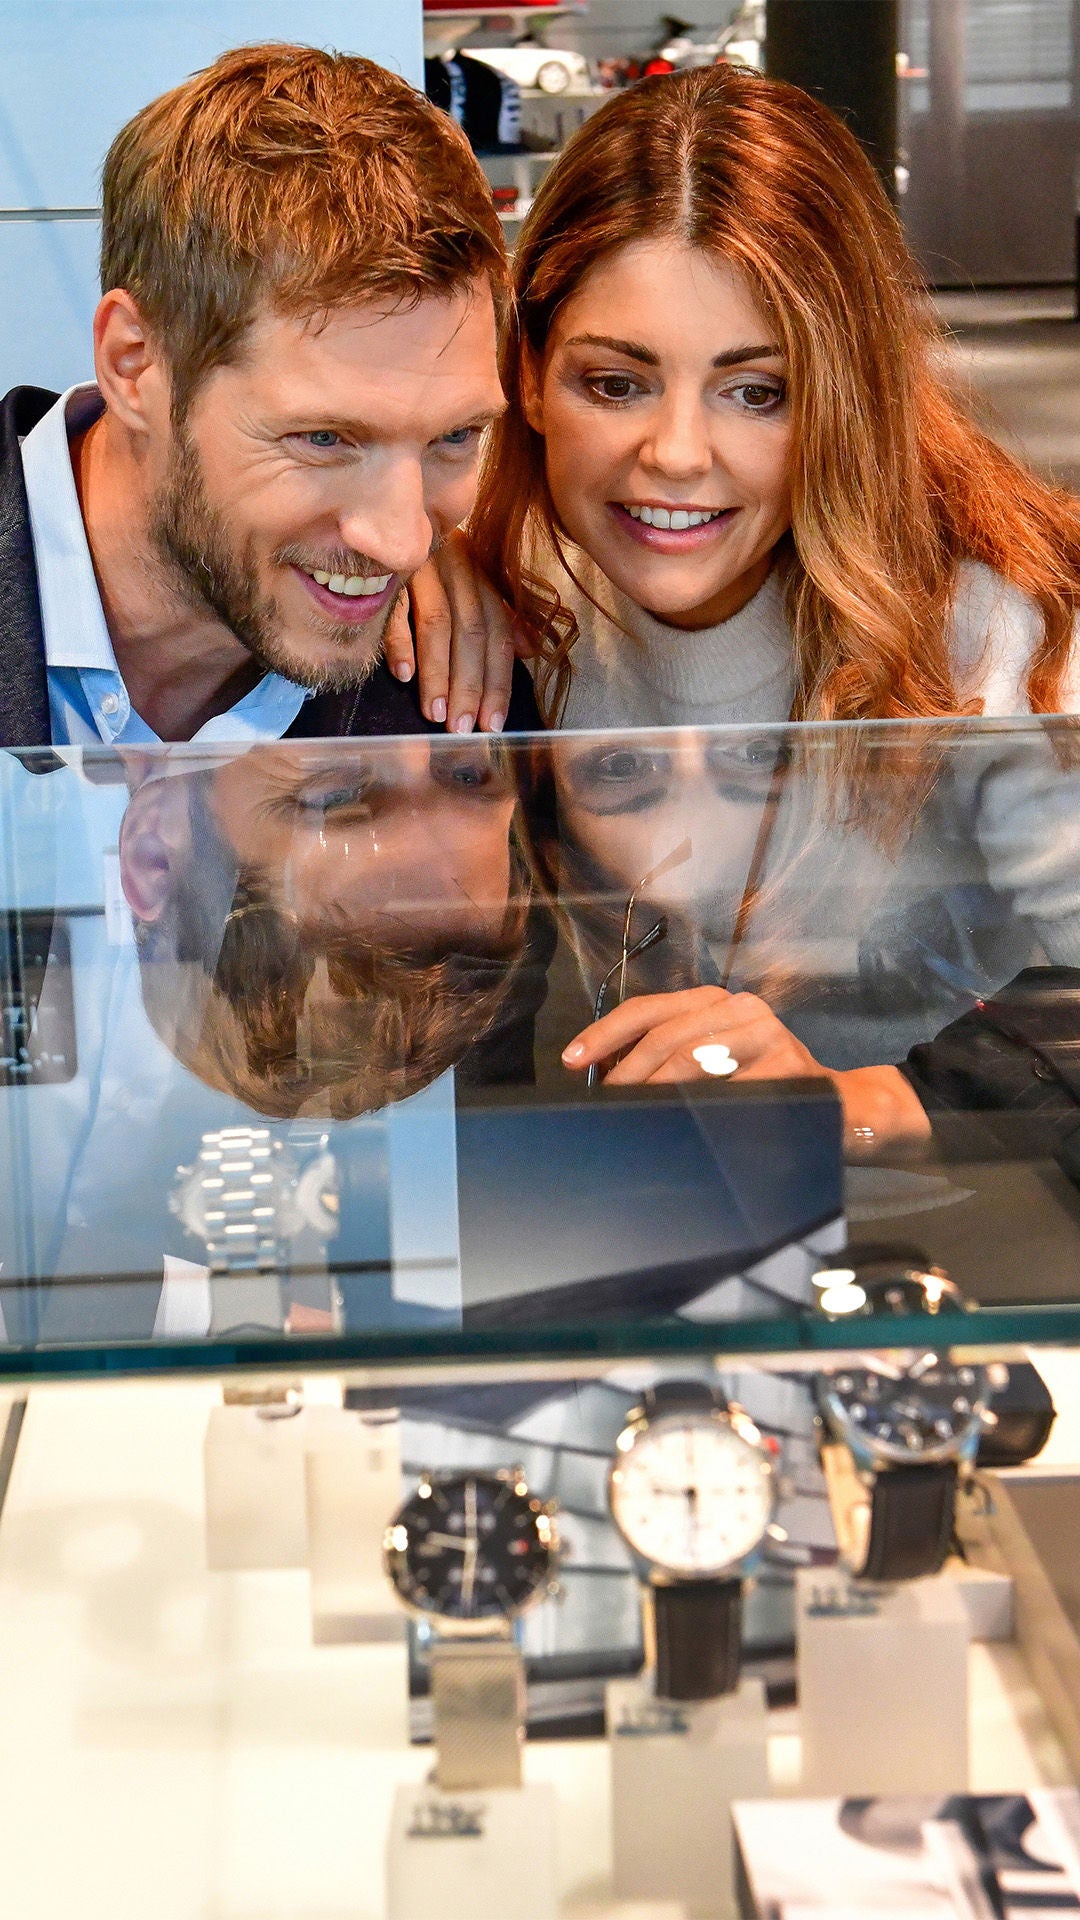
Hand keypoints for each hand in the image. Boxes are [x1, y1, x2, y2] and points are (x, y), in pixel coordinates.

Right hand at [384, 531, 534, 733]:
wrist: (384, 510)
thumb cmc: (431, 558)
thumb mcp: (471, 582)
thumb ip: (500, 614)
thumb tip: (531, 648)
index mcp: (480, 579)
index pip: (498, 635)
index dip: (499, 681)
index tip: (494, 723)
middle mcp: (457, 571)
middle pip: (472, 632)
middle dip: (471, 684)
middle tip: (464, 728)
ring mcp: (421, 567)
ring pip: (438, 624)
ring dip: (439, 673)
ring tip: (437, 714)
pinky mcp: (385, 567)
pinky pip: (394, 606)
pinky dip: (401, 641)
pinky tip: (403, 675)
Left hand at [562, 986, 819, 1086]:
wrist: (840, 1105)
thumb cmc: (764, 1086)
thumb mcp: (717, 1060)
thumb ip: (673, 1058)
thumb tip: (608, 1076)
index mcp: (715, 1002)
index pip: (648, 1010)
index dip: (604, 1033)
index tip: (572, 1059)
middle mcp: (740, 1008)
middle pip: (665, 1036)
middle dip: (626, 1070)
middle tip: (603, 1100)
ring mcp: (767, 1033)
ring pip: (693, 1058)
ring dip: (655, 1089)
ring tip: (630, 1111)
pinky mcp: (788, 1064)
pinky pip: (730, 1088)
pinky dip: (699, 1106)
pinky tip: (681, 1121)